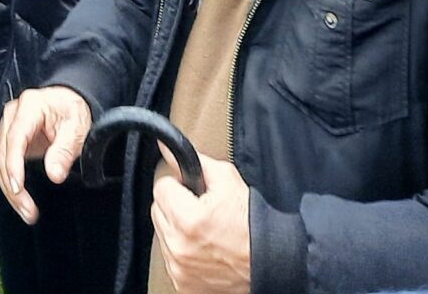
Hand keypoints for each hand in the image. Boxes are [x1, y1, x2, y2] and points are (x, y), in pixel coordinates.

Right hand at [0, 85, 92, 223]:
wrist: (69, 102)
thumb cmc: (73, 111)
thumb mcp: (78, 128)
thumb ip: (65, 150)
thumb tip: (55, 175)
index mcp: (30, 106)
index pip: (15, 137)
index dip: (14, 165)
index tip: (18, 188)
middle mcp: (13, 114)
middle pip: (3, 153)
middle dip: (12, 186)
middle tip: (28, 211)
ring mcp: (8, 126)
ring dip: (9, 189)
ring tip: (26, 212)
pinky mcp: (9, 139)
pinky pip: (2, 163)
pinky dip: (9, 183)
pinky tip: (20, 199)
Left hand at [152, 150, 252, 292]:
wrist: (269, 262)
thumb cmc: (251, 223)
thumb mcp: (227, 180)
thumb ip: (195, 161)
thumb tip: (167, 148)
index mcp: (188, 219)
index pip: (162, 187)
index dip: (179, 185)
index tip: (192, 191)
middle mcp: (180, 246)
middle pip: (158, 211)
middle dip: (175, 206)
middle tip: (200, 209)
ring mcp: (179, 268)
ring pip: (163, 234)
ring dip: (177, 229)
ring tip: (204, 230)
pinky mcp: (182, 283)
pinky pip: (170, 258)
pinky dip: (182, 251)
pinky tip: (202, 248)